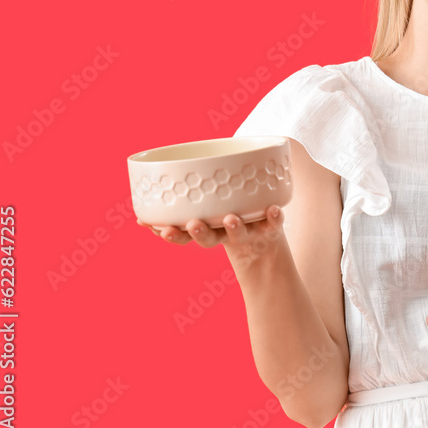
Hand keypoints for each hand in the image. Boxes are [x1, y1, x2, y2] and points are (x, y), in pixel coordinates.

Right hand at [137, 205, 285, 272]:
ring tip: (230, 219)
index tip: (164, 230)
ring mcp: (247, 230)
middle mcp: (224, 233)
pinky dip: (274, 218)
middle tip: (194, 225)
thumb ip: (183, 196)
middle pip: (210, 239)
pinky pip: (273, 223)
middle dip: (200, 233)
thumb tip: (153, 188)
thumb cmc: (227, 209)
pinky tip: (274, 209)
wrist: (265, 238)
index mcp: (205, 228)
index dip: (174, 235)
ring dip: (234, 228)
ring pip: (238, 233)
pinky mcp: (269, 226)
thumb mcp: (205, 201)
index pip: (184, 235)